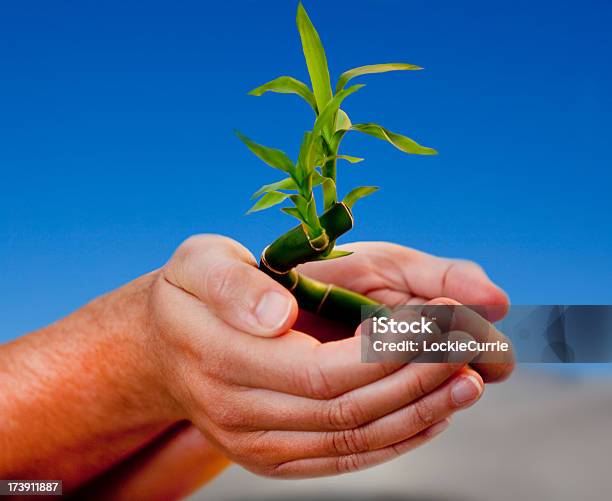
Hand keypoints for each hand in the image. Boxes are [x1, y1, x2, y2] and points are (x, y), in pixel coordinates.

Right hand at [146, 235, 488, 477]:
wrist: (163, 346)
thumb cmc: (191, 293)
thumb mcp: (199, 263)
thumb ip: (232, 285)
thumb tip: (277, 318)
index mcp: (222, 358)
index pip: (322, 370)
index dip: (389, 353)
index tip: (439, 321)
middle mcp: (238, 413)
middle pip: (347, 409)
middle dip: (418, 379)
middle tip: (471, 348)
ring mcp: (256, 444)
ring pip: (352, 439)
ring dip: (419, 412)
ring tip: (471, 381)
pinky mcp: (273, 459)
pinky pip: (342, 457)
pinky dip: (395, 439)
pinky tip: (433, 413)